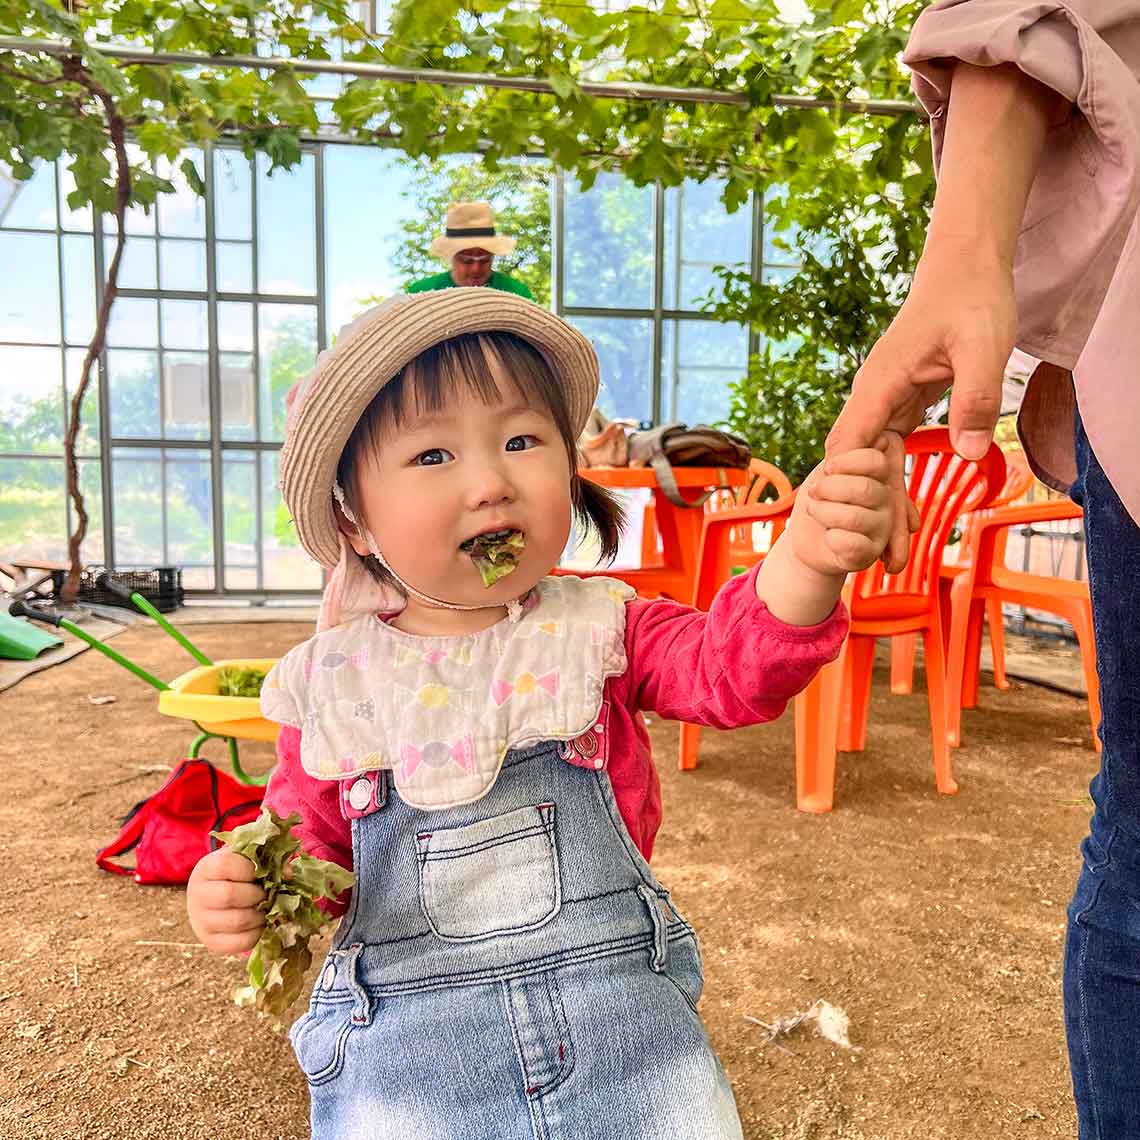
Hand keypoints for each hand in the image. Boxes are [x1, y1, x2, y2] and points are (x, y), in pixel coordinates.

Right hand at [187, 847, 265, 954]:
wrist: (211, 897)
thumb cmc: (236, 873)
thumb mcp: (245, 859)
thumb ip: (266, 858)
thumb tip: (288, 874)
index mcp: (206, 869)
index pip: (227, 865)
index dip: (252, 869)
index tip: (264, 872)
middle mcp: (198, 895)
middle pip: (230, 895)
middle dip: (258, 894)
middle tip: (268, 893)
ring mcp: (202, 921)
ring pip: (237, 921)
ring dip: (260, 915)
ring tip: (267, 908)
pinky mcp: (211, 942)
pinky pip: (240, 942)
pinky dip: (258, 933)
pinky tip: (261, 923)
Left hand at [790, 443, 894, 577]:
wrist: (805, 540)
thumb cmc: (819, 499)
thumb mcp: (828, 470)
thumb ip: (848, 452)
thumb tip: (880, 439)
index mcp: (879, 477)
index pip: (877, 463)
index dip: (847, 463)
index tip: (827, 468)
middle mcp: (887, 502)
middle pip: (865, 489)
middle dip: (828, 489)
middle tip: (814, 492)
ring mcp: (881, 529)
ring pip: (855, 517)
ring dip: (823, 513)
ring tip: (816, 512)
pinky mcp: (869, 553)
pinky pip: (852, 544)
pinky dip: (831, 539)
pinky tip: (828, 536)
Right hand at [826, 249, 1015, 569]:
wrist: (965, 267)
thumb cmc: (972, 299)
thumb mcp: (984, 347)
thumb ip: (977, 398)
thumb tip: (971, 453)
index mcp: (880, 385)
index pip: (847, 448)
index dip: (850, 490)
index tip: (862, 529)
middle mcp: (872, 397)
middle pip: (856, 467)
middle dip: (866, 514)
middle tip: (883, 561)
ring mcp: (883, 401)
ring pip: (872, 464)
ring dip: (881, 505)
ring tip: (895, 551)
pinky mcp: (900, 403)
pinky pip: (890, 453)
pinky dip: (895, 484)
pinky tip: (907, 514)